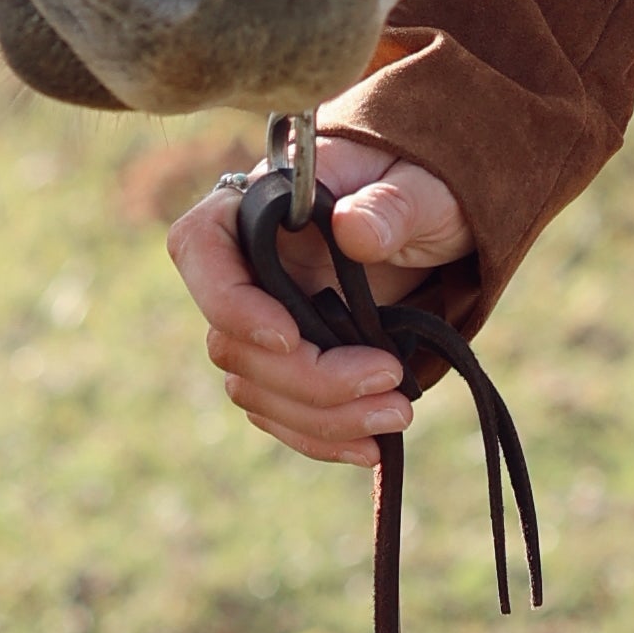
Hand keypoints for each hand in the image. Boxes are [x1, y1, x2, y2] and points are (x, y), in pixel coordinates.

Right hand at [164, 149, 476, 463]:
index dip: (229, 301)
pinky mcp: (285, 362)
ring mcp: (259, 319)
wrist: (433, 222)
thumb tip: (353, 230)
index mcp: (259, 204)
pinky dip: (321, 435)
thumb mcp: (423, 187)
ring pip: (253, 387)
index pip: (200, 247)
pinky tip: (370, 446)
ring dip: (321, 416)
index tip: (289, 335)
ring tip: (397, 415)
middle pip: (231, 340)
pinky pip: (280, 412)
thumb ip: (391, 204)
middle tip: (387, 379)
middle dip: (306, 377)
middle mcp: (244, 266)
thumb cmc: (421, 186)